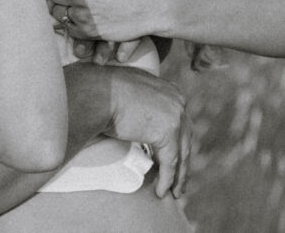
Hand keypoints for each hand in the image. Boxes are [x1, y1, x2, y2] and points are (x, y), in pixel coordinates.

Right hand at [103, 66, 190, 197]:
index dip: (178, 143)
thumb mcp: (132, 91)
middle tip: (179, 179)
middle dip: (182, 161)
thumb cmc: (105, 91)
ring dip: (178, 176)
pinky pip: (169, 162)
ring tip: (174, 192)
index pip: (180, 123)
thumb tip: (135, 114)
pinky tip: (161, 191)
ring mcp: (175, 117)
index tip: (175, 158)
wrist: (99, 93)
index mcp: (170, 91)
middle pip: (185, 138)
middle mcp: (178, 102)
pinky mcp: (167, 133)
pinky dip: (166, 179)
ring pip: (181, 153)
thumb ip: (142, 102)